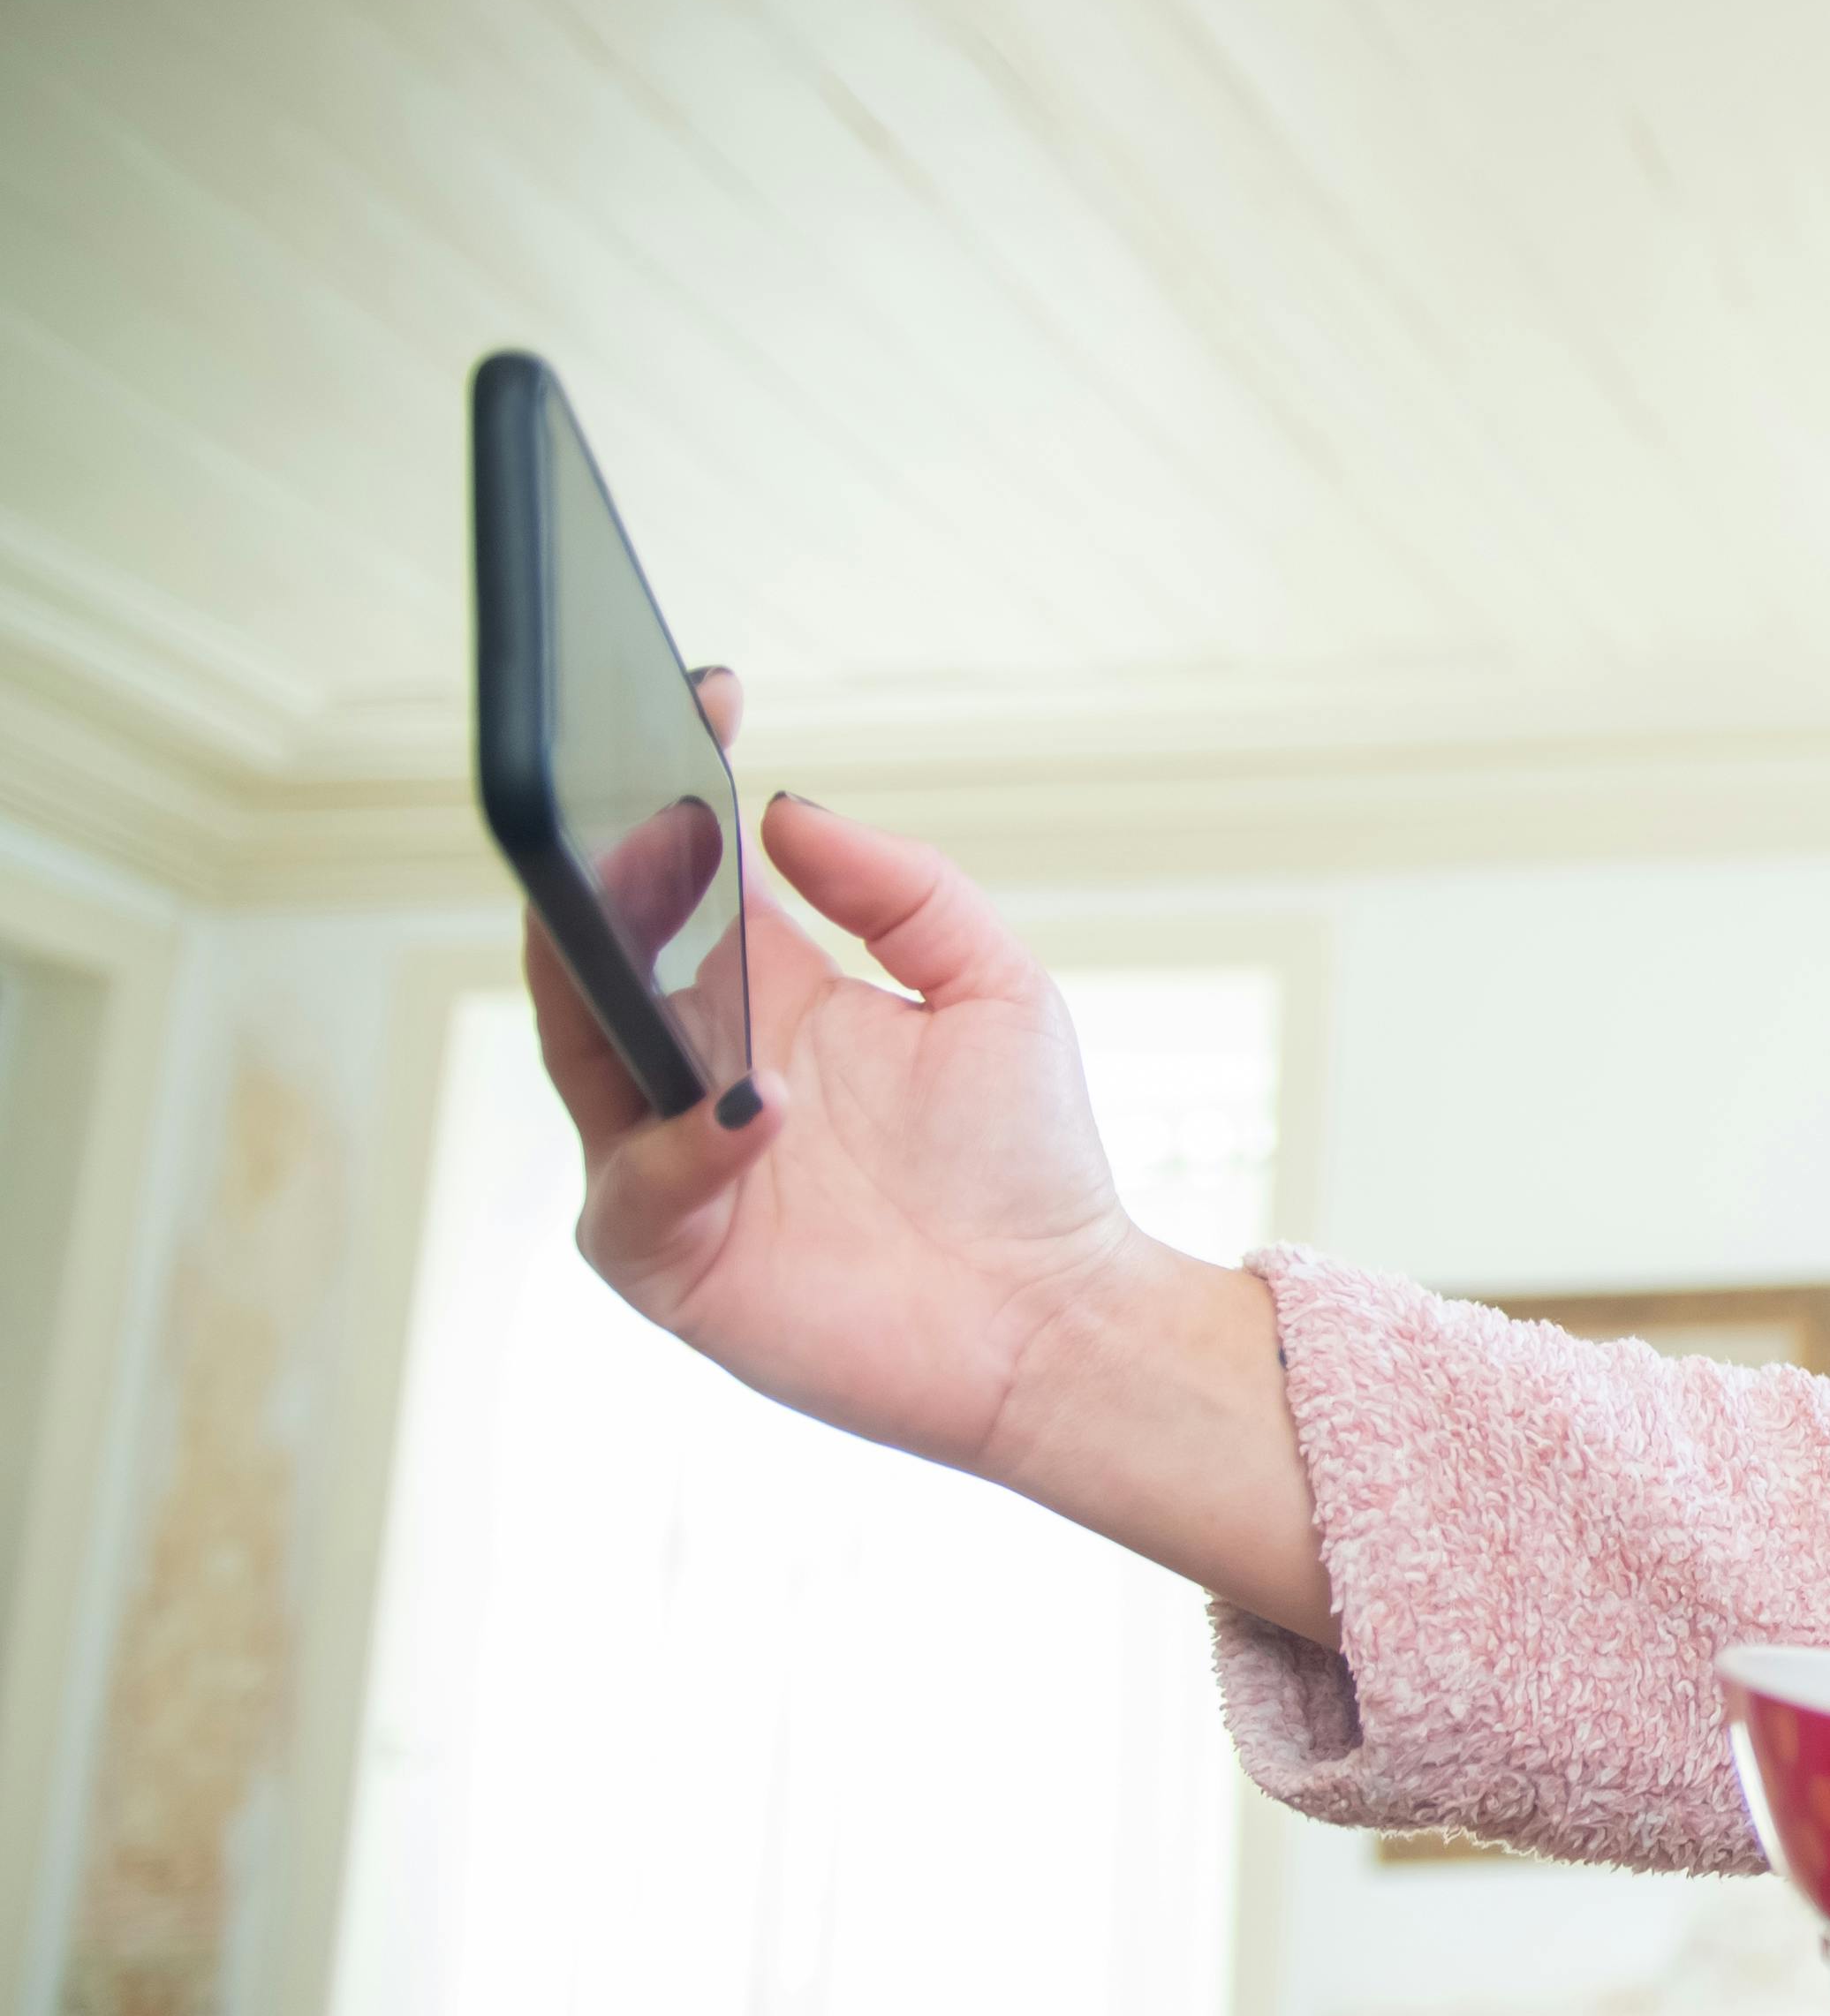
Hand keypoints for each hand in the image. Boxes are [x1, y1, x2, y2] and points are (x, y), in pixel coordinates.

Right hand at [522, 676, 1330, 1634]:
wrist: (1060, 1317)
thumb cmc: (1029, 1165)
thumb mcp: (990, 986)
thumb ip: (900, 887)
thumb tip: (782, 808)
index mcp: (766, 998)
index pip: (681, 880)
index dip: (675, 787)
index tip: (710, 699)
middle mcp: (702, 1071)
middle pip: (596, 957)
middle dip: (599, 876)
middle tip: (626, 810)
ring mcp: (675, 1165)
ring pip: (582, 1059)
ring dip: (609, 996)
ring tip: (651, 935)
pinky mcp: (673, 1260)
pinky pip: (632, 1193)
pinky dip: (679, 1149)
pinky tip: (755, 1110)